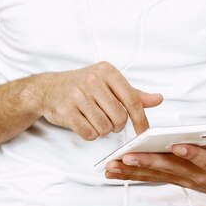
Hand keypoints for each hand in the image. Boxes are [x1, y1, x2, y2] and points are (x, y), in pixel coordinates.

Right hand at [30, 61, 161, 140]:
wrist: (47, 89)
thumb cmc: (81, 85)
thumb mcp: (108, 83)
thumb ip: (133, 93)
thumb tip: (158, 99)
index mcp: (106, 71)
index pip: (132, 99)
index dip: (140, 119)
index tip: (143, 130)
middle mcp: (92, 80)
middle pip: (119, 117)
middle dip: (117, 125)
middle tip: (108, 120)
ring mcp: (77, 95)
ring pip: (104, 127)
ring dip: (102, 130)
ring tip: (94, 119)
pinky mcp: (66, 111)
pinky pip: (89, 133)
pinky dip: (90, 134)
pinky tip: (84, 123)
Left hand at [104, 134, 205, 201]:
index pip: (204, 160)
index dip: (193, 154)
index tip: (179, 146)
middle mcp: (197, 176)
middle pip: (171, 168)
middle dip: (149, 162)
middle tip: (129, 156)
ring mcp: (183, 179)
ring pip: (156, 175)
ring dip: (133, 171)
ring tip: (111, 166)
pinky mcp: (172, 178)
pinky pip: (150, 177)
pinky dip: (131, 175)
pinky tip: (112, 171)